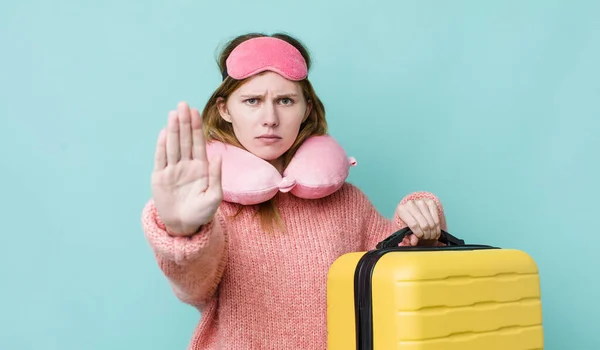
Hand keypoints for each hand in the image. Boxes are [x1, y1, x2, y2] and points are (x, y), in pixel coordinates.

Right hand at [151, 101, 222, 235]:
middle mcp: (186, 165)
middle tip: (183, 104)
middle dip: (184, 122)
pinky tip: (164, 132)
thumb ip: (216, 176)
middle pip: (184, 140)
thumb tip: (218, 156)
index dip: (196, 127)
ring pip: (173, 146)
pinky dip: (162, 146)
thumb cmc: (202, 212)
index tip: (195, 111)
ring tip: (173, 113)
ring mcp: (172, 170)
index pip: (198, 143)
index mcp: (201, 167)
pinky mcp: (160, 178)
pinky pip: (161, 159)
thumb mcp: (214, 196)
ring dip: (173, 129)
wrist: (184, 226)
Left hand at [396, 198, 440, 245]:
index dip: (419, 234)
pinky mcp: (431, 202)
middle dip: (427, 234)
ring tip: (431, 235)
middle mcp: (411, 204)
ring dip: (433, 232)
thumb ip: (409, 235)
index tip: (420, 238)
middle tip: (426, 238)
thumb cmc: (408, 219)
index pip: (414, 225)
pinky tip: (435, 230)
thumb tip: (414, 242)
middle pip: (424, 224)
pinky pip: (436, 218)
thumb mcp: (406, 227)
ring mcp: (422, 202)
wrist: (413, 208)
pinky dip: (437, 227)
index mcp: (402, 209)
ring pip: (431, 222)